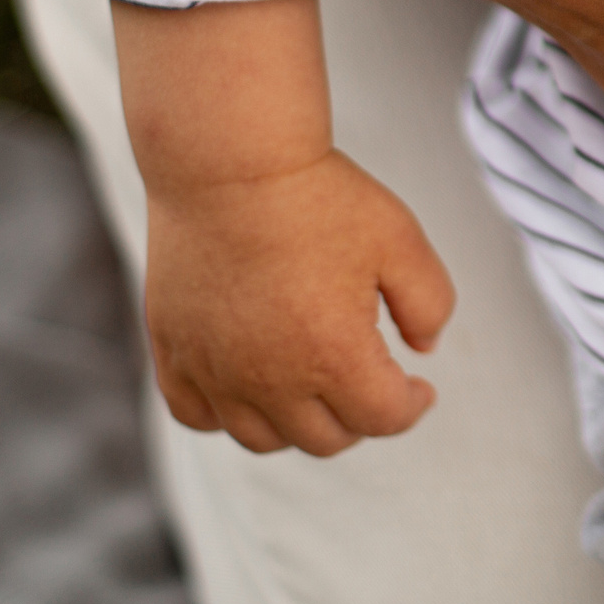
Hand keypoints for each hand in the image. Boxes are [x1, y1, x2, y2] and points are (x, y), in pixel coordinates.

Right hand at [144, 149, 455, 457]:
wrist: (229, 163)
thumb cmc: (317, 196)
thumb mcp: (402, 242)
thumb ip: (430, 304)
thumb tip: (424, 350)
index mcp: (334, 356)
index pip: (383, 418)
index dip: (411, 406)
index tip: (420, 390)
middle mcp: (270, 377)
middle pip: (326, 438)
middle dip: (360, 418)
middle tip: (372, 387)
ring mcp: (215, 369)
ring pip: (263, 439)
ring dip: (300, 426)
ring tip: (318, 392)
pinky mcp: (174, 350)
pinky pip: (196, 414)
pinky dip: (227, 416)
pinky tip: (251, 390)